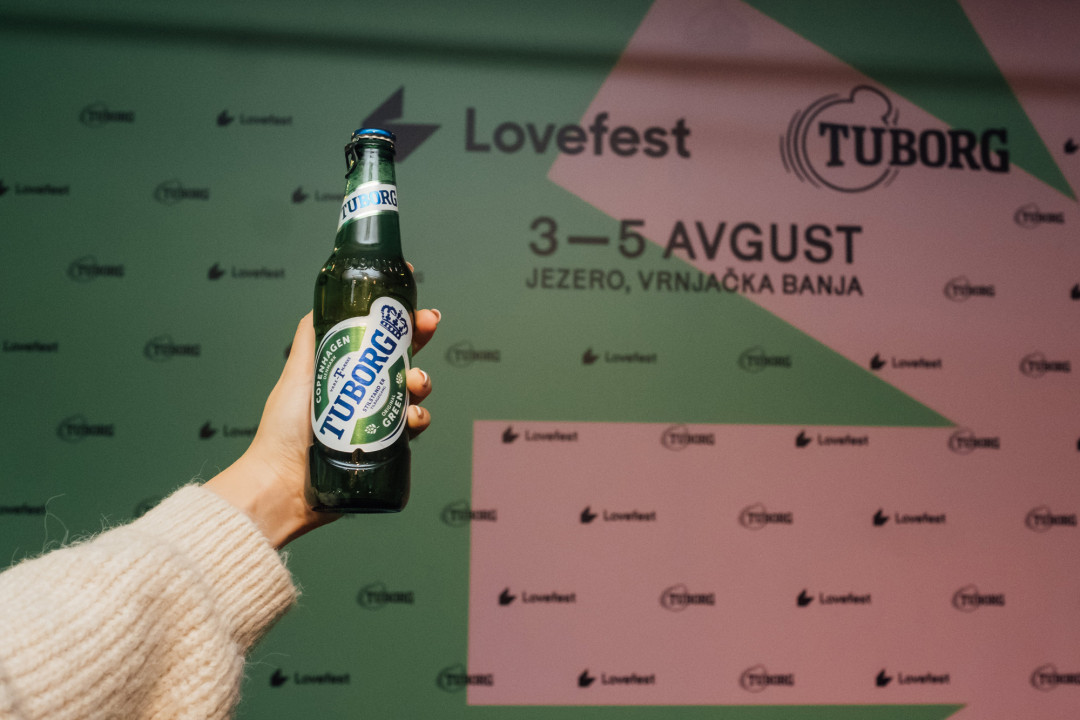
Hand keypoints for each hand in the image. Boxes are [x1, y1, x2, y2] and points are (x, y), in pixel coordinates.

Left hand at [207, 308, 439, 547]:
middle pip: (403, 359)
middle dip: (421, 338)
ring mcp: (377, 420)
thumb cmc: (281, 431)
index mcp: (346, 372)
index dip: (401, 321)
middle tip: (429, 325)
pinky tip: (412, 417)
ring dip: (423, 380)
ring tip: (415, 383)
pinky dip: (419, 418)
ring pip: (413, 391)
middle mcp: (365, 393)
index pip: (378, 340)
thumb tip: (320, 304)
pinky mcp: (387, 448)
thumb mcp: (295, 374)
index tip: (415, 305)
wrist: (283, 484)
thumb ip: (309, 339)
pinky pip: (413, 428)